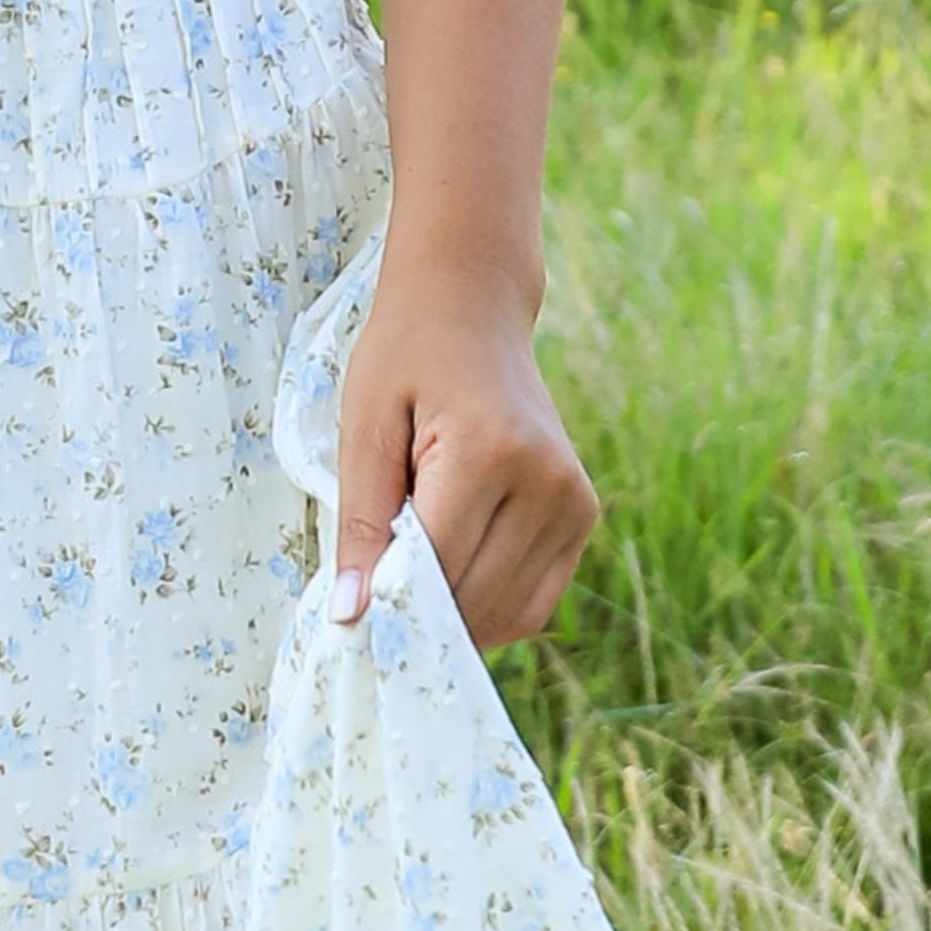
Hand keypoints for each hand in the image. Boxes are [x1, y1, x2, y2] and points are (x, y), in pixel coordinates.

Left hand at [330, 257, 598, 655]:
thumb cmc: (408, 358)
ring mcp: (572, 500)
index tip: (349, 616)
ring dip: (453, 620)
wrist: (474, 309)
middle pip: (472, 597)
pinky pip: (533, 602)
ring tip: (414, 577)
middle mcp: (545, 479)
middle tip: (374, 602)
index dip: (388, 604)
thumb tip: (350, 616)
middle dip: (418, 615)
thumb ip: (360, 525)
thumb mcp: (365, 429)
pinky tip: (451, 586)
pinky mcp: (582, 515)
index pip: (436, 566)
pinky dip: (488, 613)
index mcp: (489, 450)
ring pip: (506, 613)